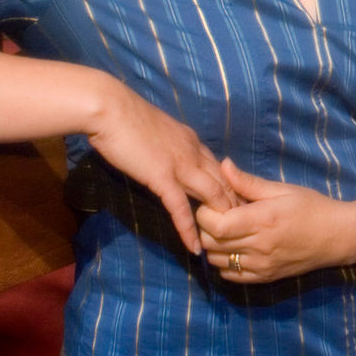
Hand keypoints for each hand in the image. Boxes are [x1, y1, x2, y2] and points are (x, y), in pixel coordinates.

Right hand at [84, 81, 236, 254]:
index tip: (239, 206)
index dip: (231, 188)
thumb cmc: (124, 118)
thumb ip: (168, 146)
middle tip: (246, 228)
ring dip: (222, 218)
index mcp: (192, 141)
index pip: (220, 168)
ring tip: (229, 242)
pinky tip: (194, 247)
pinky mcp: (162, 176)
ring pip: (213, 194)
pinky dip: (189, 230)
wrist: (109, 108)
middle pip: (224, 182)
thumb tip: (168, 158)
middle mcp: (193, 152)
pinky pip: (180, 208)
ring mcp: (181, 164)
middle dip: (236, 205)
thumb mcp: (156, 132)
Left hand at [196, 159, 355, 282]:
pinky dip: (224, 262)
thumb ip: (248, 182)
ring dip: (214, 246)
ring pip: (216, 260)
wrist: (338, 237)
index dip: (205, 213)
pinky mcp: (264, 277)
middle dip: (206, 227)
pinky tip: (235, 248)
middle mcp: (258, 246)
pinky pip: (230, 275)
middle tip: (218, 215)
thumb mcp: (283, 190)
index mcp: (262, 220)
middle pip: (210, 242)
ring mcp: (261, 265)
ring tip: (227, 231)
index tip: (214, 203)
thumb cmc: (313, 207)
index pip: (215, 224)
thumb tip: (223, 165)